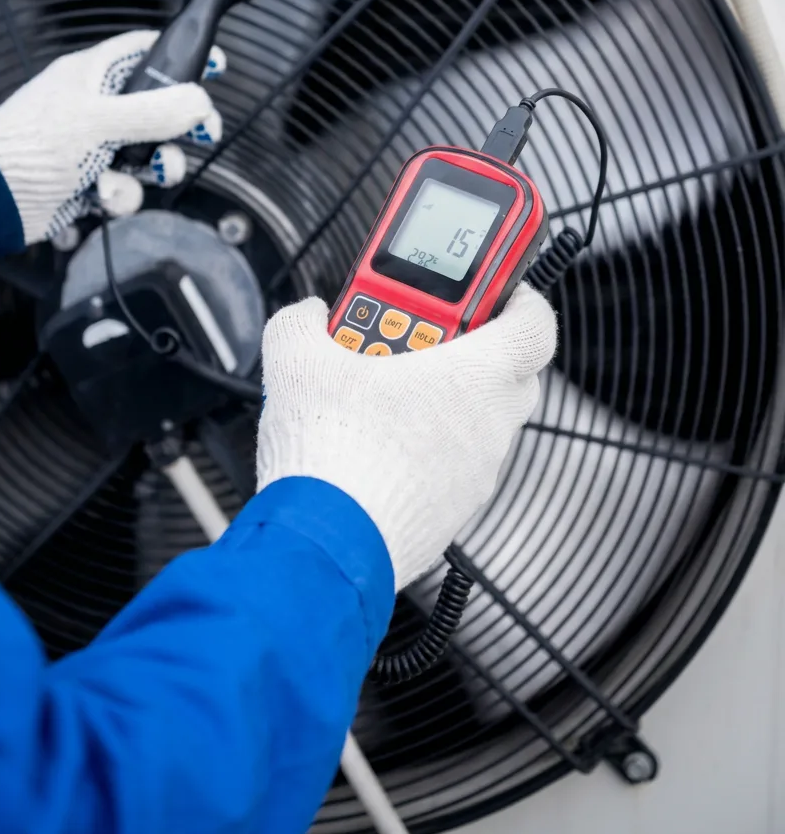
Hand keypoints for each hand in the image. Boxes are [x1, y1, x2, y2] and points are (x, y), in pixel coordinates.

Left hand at [0, 31, 224, 244]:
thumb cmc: (27, 148)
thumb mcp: (97, 121)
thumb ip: (154, 112)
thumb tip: (201, 102)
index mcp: (94, 76)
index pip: (148, 52)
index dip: (184, 57)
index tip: (216, 67)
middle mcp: (97, 108)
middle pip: (161, 109)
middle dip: (182, 127)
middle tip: (202, 134)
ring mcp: (96, 147)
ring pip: (149, 155)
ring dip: (152, 170)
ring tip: (142, 175)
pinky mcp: (92, 183)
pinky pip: (128, 188)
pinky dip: (120, 197)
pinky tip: (99, 197)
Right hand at [257, 285, 555, 588]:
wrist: (324, 545)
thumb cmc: (334, 454)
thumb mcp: (296, 357)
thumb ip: (303, 320)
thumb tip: (306, 317)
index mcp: (477, 376)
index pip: (537, 324)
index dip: (521, 298)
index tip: (497, 288)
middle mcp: (491, 425)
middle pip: (505, 369)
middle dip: (466, 346)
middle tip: (414, 335)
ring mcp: (477, 474)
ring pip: (476, 419)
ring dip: (442, 399)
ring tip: (379, 391)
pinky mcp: (455, 512)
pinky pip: (454, 462)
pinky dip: (426, 445)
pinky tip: (374, 442)